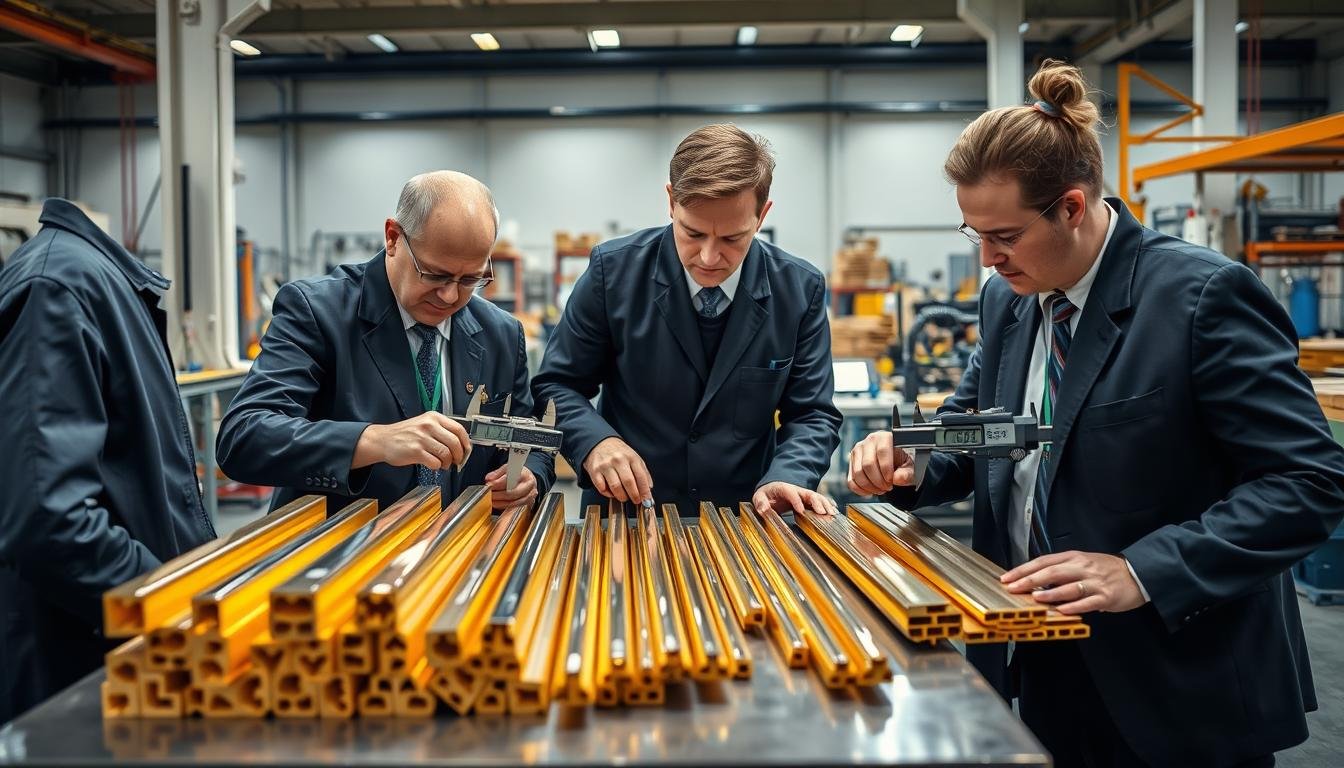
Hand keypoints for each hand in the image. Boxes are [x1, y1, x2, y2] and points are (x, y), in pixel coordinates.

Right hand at [353, 412, 470, 469]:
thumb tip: (461, 444)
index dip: (466, 443)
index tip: (466, 450)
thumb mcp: (424, 424)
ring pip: (446, 454)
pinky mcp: (415, 451)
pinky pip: (435, 462)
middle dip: (459, 455)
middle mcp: (428, 426)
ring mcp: (421, 438)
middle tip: (457, 461)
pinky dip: (437, 466)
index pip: (459, 429)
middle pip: (455, 443)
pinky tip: (432, 464)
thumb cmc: (404, 434)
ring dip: (448, 463)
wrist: (382, 440)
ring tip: (443, 464)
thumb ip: (441, 430)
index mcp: (433, 417)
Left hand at [485, 466, 536, 508]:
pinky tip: (497, 504)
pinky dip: (504, 507)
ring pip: (514, 503)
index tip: (489, 485)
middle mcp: (529, 486)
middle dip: (498, 495)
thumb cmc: (518, 474)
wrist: (529, 480)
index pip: (511, 479)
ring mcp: (530, 496)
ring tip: (491, 500)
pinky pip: (514, 508)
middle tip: (489, 494)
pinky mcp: (528, 504)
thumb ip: (497, 473)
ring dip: (500, 503)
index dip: (498, 483)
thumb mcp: (508, 469)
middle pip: (513, 493)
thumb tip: (489, 479)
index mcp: (524, 474)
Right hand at [582, 437, 652, 504]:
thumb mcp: (634, 458)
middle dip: (634, 495)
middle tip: (636, 500)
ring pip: (615, 487)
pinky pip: (602, 488)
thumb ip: (643, 472)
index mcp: (631, 457)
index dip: (645, 491)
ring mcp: (606, 465)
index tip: (647, 500)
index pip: (641, 476)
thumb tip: (649, 488)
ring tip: (624, 497)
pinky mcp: (595, 471)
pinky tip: (611, 492)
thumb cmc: (619, 453)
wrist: (600, 443)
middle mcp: (618, 460)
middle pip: (628, 482)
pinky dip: (608, 494)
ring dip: (621, 496)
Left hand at [752, 482, 837, 516]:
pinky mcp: (808, 500)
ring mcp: (804, 494)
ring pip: (817, 497)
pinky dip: (828, 505)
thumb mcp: (759, 496)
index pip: (791, 492)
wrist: (773, 489)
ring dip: (825, 505)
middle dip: (817, 502)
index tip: (800, 511)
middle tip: (823, 513)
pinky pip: (820, 501)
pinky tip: (835, 511)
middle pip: (809, 493)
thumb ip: (760, 502)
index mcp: (783, 488)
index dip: (796, 501)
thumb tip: (763, 510)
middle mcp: (797, 490)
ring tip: (833, 514)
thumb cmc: (767, 493)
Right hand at [846, 431, 914, 495]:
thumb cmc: (900, 461)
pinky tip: (871, 491)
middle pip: (868, 464)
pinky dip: (861, 490)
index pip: (882, 451)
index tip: (891, 480)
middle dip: (878, 481)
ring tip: (880, 489)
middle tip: (887, 487)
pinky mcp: (851, 463)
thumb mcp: (909, 466)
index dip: (886, 469)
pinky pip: (851, 480)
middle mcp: (868, 442)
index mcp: (884, 437)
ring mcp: (857, 452)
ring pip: (858, 473)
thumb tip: (898, 478)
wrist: (892, 462)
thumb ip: (907, 472)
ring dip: (870, 486)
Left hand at [1001, 551, 1145, 614]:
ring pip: (1068, 587)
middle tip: (1013, 587)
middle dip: (1030, 580)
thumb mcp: (1082, 563)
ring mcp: (1094, 582)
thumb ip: (1061, 570)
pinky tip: (1061, 611)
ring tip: (1034, 598)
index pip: (1043, 561)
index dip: (1024, 569)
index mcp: (1074, 557)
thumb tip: (1035, 581)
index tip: (1007, 577)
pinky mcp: (1106, 596)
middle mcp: (1082, 567)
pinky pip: (1087, 602)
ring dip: (1050, 593)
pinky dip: (1073, 606)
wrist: (1137, 574)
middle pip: (1052, 571)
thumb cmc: (1106, 570)